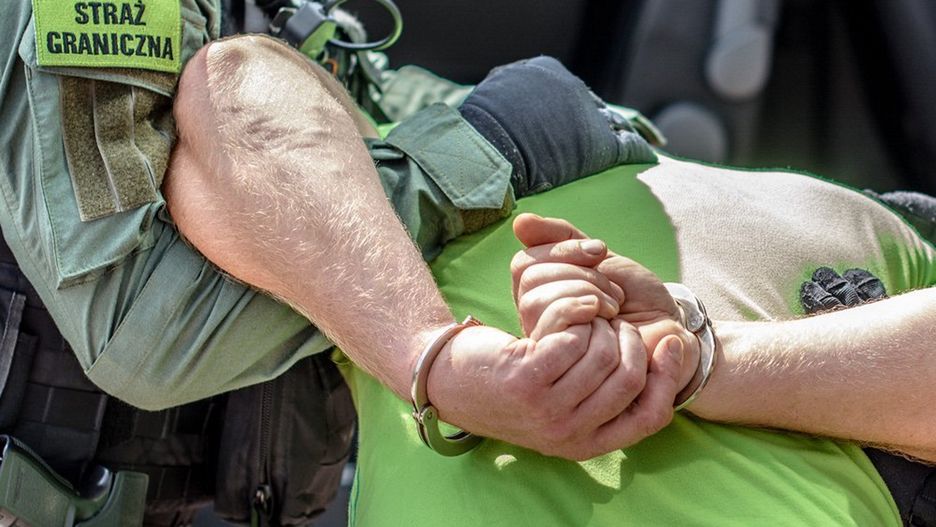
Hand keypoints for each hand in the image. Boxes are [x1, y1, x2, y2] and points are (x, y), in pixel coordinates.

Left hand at [426, 319, 682, 459]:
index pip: (650, 417)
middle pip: (631, 378)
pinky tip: (564, 311)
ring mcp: (546, 410)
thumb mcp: (557, 402)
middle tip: (611, 320)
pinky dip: (576, 312)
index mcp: (583, 444)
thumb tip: (658, 362)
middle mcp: (567, 434)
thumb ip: (599, 396)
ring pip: (604, 354)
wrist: (445, 378)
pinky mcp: (526, 381)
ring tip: (584, 316)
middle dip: (629, 338)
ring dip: (600, 323)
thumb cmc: (507, 382)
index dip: (669, 377)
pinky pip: (575, 336)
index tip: (672, 340)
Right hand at [459, 56, 655, 196]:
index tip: (575, 121)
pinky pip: (628, 144)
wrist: (482, 153)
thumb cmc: (476, 133)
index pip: (564, 91)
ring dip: (621, 133)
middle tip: (608, 133)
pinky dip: (639, 150)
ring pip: (613, 121)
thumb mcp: (489, 100)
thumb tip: (506, 108)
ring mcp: (586, 112)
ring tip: (644, 141)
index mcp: (542, 70)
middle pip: (589, 103)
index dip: (570, 109)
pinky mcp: (600, 143)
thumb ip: (506, 100)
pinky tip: (650, 155)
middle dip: (595, 119)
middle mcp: (568, 86)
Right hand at [511, 213, 699, 405]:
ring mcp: (544, 342)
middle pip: (528, 280)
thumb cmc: (636, 297)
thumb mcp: (601, 258)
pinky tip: (608, 320)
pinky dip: (583, 311)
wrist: (667, 331)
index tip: (600, 252)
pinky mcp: (560, 363)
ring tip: (614, 306)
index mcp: (541, 291)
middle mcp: (535, 317)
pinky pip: (550, 327)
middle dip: (579, 274)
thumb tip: (520, 220)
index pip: (524, 262)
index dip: (562, 250)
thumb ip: (563, 238)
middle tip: (613, 290)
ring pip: (534, 302)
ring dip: (584, 293)